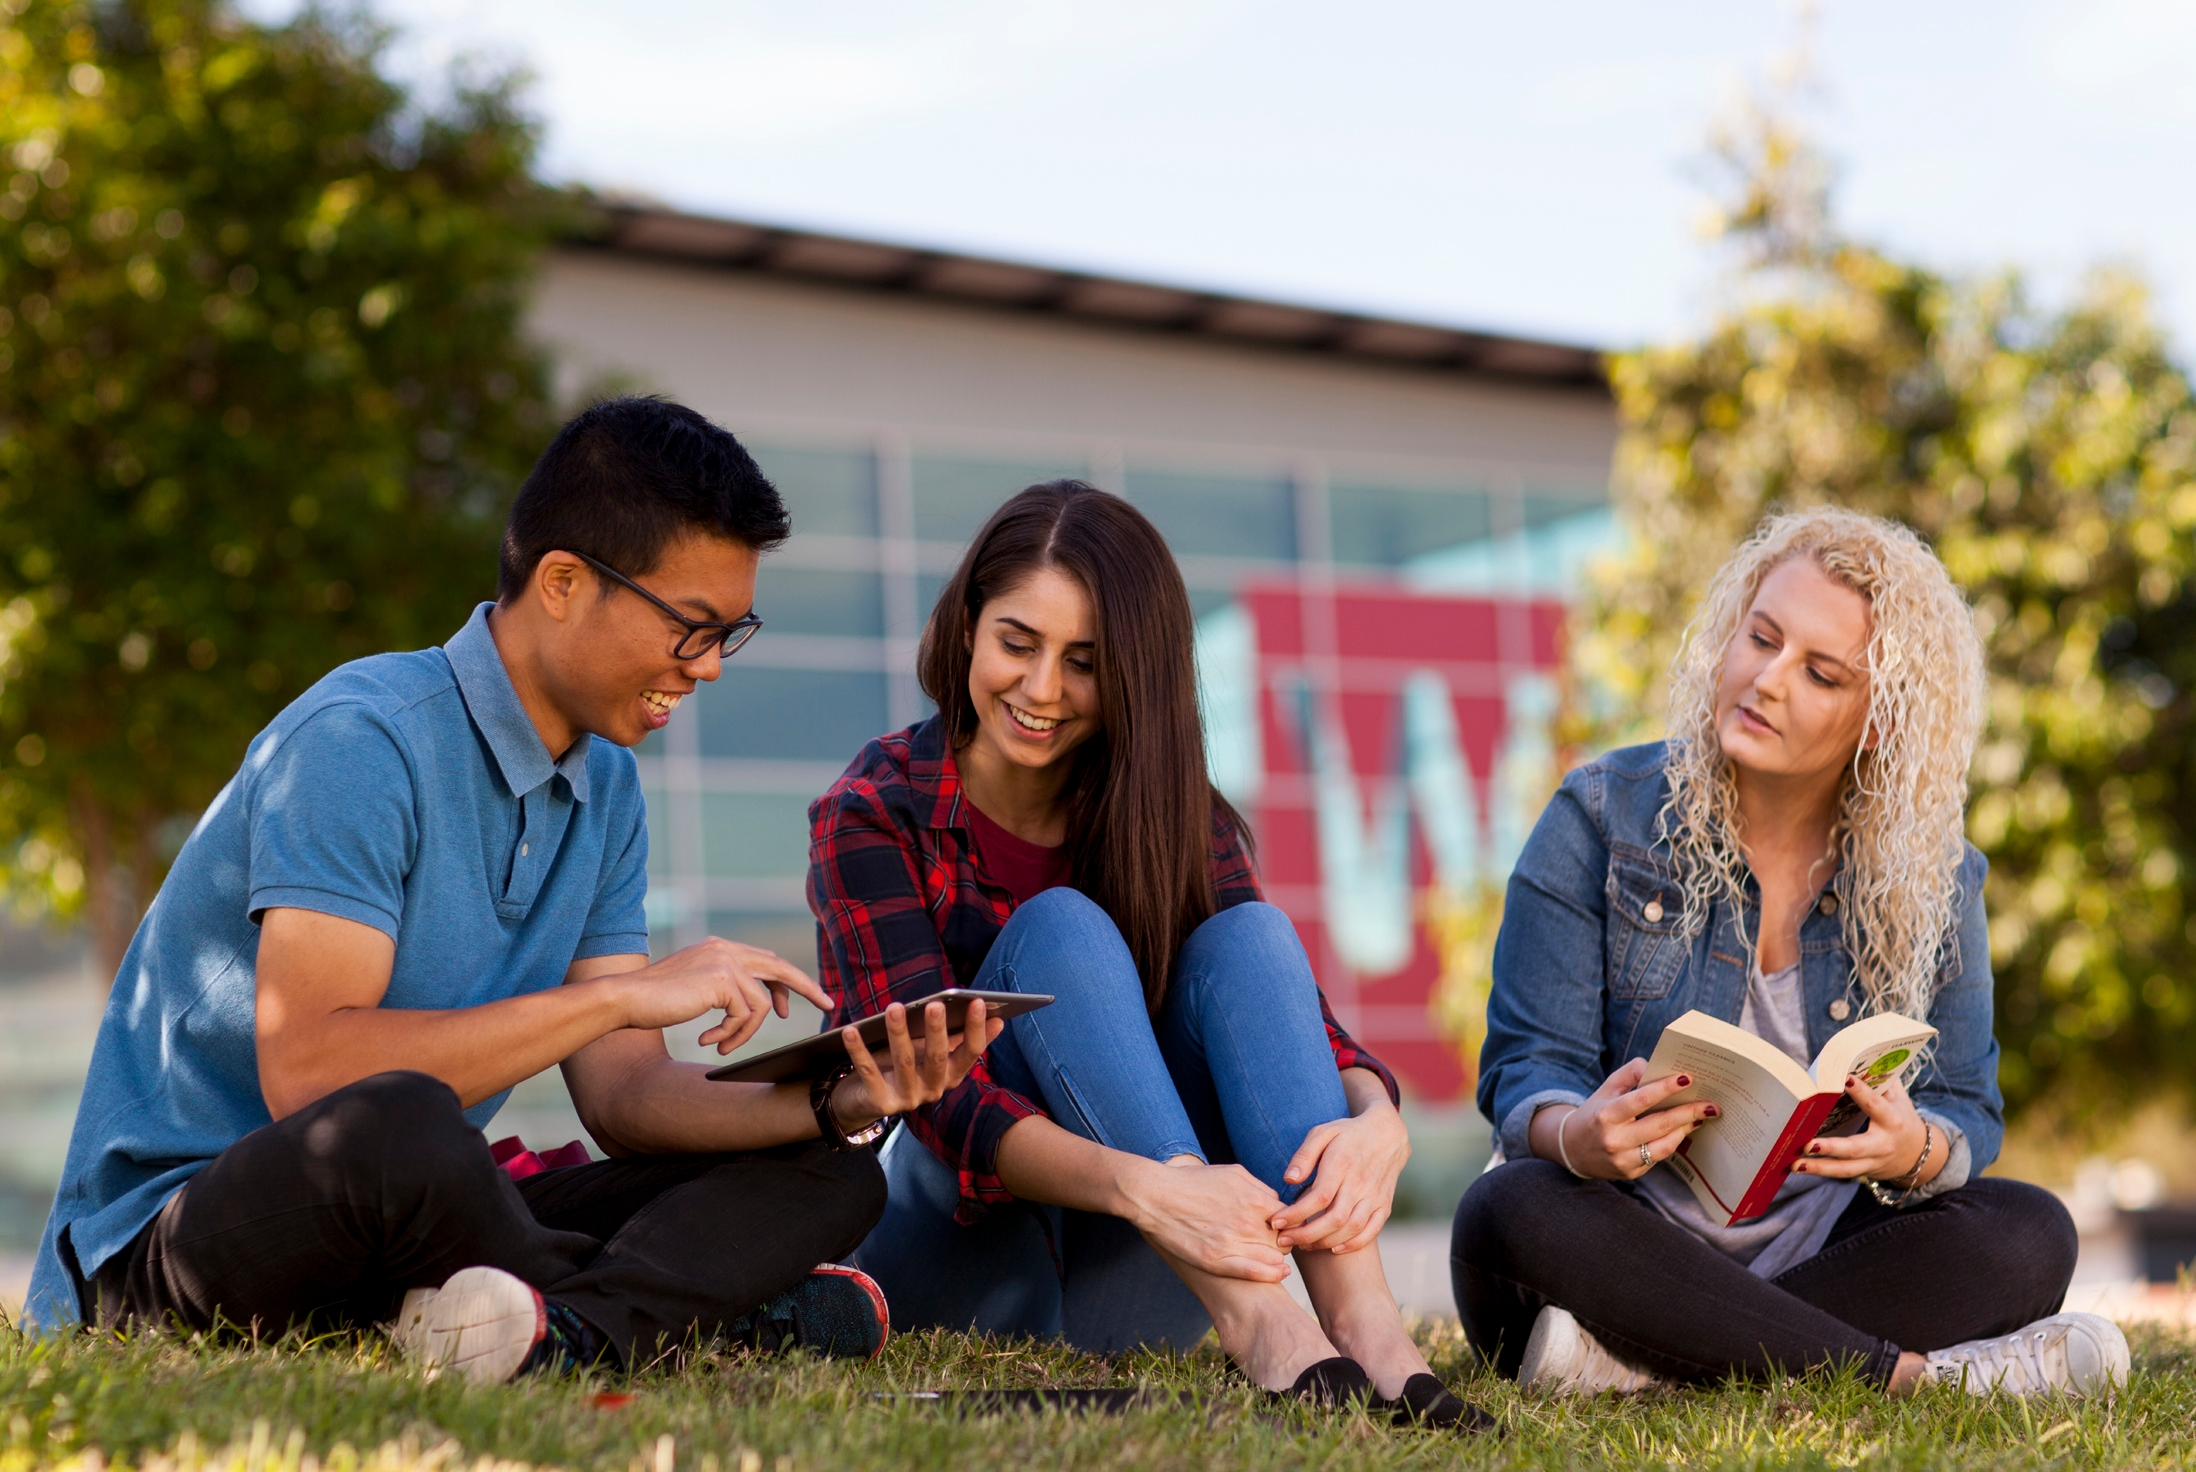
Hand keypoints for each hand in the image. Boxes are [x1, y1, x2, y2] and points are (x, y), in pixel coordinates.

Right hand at [611, 936, 831, 1053]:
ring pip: (759, 1006)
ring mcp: (725, 962)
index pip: (766, 960)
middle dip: (806, 988)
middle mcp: (726, 949)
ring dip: (743, 1033)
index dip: (785, 982)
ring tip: (720, 1044)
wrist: (626, 999)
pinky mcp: (723, 981)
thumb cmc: (655, 1001)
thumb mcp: (695, 988)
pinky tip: (708, 1041)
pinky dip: (731, 1035)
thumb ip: (723, 988)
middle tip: (828, 1005)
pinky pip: (746, 1017)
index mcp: (720, 948)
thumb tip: (756, 1005)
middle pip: (780, 968)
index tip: (796, 1004)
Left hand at [828, 999, 1002, 1127]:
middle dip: (936, 1030)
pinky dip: (859, 1051)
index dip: (977, 1028)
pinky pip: (869, 1073)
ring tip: (894, 1007)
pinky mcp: (881, 1103)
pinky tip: (852, 1031)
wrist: (866, 1102)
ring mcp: (908, 1098)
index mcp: (951, 1075)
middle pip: (938, 1057)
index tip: (978, 1002)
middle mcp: (934, 1089)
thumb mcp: (933, 1053)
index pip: (970, 1052)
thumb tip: (997, 1019)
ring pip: (904, 1062)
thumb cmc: (905, 1068)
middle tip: (935, 1005)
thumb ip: (960, 1038)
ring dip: (898, 1033)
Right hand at [1121, 1158, 1288, 1282]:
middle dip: (1283, 1241)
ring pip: (1274, 1257)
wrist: (1156, 1195)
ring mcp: (1232, 1243)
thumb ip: (1260, 1188)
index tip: (1282, 1227)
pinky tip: (1277, 1272)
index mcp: (1255, 1200)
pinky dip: (1271, 1274)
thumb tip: (1277, 1203)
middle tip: (1276, 1242)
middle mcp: (1248, 1222)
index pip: (1290, 1218)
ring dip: (1276, 1257)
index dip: (1288, 1224)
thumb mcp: (1233, 1173)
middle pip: (1284, 1240)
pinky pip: (1255, 1272)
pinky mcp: (1216, 1261)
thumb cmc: (1193, 1181)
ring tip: (1269, 1254)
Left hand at [1269, 1100, 1409, 1254]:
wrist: (1387, 1134)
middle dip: (1306, 1235)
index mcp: (1342, 1164)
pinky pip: (1372, 1231)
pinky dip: (1354, 1244)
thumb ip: (1304, 1155)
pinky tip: (1334, 1249)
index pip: (1318, 1197)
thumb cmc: (1347, 1134)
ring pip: (1352, 1228)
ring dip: (1326, 1242)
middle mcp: (1360, 1183)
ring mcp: (1375, 1196)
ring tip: (1303, 1244)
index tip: (1275, 1222)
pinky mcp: (1384, 1205)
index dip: (1296, 1214)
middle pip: (1335, 1218)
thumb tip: (1289, 1180)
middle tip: (1283, 1240)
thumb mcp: (1323, 1133)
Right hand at [1533, 1058, 1720, 1180]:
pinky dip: (1674, 1142)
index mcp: (1606, 1114)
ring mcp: (1622, 1159)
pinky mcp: (1630, 1173)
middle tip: (1711, 1104)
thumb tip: (1656, 1067)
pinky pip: (1659, 1157)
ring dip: (1686, 1130)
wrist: (1572, 1149)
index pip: (1640, 1099)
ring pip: (1664, 1145)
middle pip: (1659, 1124)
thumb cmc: (1595, 1113)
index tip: (1687, 1078)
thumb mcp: (1606, 1089)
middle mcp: (1614, 1139)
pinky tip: (1683, 1131)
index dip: (1665, 1088)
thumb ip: (1629, 1073)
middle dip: (1688, 1112)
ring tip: (1701, 1117)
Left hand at [1793, 1074, 1930, 1181]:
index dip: (1861, 1092)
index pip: (1875, 1105)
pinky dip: (1819, 1171)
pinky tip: (1797, 1166)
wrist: (1919, 1153)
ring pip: (1845, 1169)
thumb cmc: (1901, 1116)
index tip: (1843, 1079)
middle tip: (1807, 1144)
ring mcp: (1873, 1162)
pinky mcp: (1863, 1172)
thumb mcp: (1898, 1097)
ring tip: (1794, 1163)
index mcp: (1892, 1120)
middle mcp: (1882, 1144)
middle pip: (1855, 1149)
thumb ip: (1881, 1078)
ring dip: (1818, 1168)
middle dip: (1831, 1148)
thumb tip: (1856, 1055)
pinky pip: (1841, 1173)